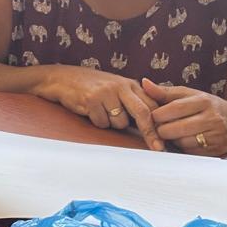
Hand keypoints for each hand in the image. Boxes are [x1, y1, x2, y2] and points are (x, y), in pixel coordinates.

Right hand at [37, 67, 162, 150]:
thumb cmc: (90, 86)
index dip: (159, 124)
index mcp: (130, 84)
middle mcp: (120, 86)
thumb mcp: (115, 88)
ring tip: (100, 112)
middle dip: (151, 133)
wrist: (61, 78)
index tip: (165, 141)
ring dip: (111, 124)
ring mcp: (106, 92)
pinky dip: (97, 122)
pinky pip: (101, 123)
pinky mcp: (91, 99)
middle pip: (143, 113)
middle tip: (157, 149)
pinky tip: (89, 111)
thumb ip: (133, 101)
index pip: (151, 105)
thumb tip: (153, 123)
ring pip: (120, 122)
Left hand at [141, 78, 226, 155]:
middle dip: (162, 130)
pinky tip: (182, 141)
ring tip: (170, 134)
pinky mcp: (215, 150)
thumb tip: (144, 83)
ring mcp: (215, 135)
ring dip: (172, 140)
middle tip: (158, 128)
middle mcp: (211, 117)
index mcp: (203, 100)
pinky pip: (191, 152)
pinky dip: (182, 148)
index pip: (174, 108)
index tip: (151, 116)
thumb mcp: (189, 95)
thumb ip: (165, 92)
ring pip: (182, 142)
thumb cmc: (206, 106)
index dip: (158, 114)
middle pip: (176, 128)